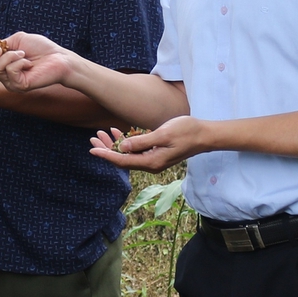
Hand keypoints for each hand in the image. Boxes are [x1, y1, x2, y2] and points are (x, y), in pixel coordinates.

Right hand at [0, 32, 74, 91]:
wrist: (60, 58)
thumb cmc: (42, 49)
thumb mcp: (17, 40)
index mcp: (1, 64)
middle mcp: (3, 76)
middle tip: (0, 49)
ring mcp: (10, 83)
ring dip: (9, 56)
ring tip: (23, 55)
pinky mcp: (18, 86)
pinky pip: (7, 72)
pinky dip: (16, 62)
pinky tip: (27, 63)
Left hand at [87, 116, 210, 171]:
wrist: (205, 135)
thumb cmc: (186, 131)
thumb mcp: (162, 134)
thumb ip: (142, 142)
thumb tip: (123, 147)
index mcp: (152, 162)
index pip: (123, 161)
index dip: (106, 155)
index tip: (92, 149)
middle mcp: (151, 164)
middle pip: (123, 160)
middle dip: (106, 149)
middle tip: (92, 139)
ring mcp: (154, 160)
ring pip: (128, 155)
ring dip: (114, 145)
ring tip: (101, 134)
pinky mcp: (157, 154)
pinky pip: (137, 151)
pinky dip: (127, 143)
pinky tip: (119, 133)